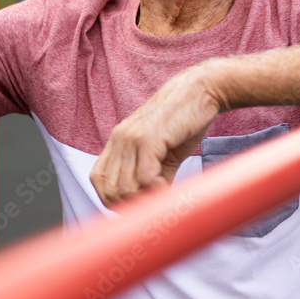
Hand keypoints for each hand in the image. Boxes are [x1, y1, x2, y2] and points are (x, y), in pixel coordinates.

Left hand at [90, 63, 224, 205]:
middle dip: (132, 206)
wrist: (200, 91)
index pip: (99, 181)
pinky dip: (156, 191)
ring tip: (163, 195)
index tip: (138, 207)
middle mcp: (119, 138)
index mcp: (118, 141)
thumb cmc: (183, 121)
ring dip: (145, 200)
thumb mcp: (162, 152)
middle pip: (111, 191)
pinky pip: (144, 179)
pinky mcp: (149, 138)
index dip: (114, 200)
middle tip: (154, 205)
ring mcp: (132, 137)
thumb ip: (151, 176)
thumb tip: (150, 205)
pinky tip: (168, 188)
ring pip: (126, 188)